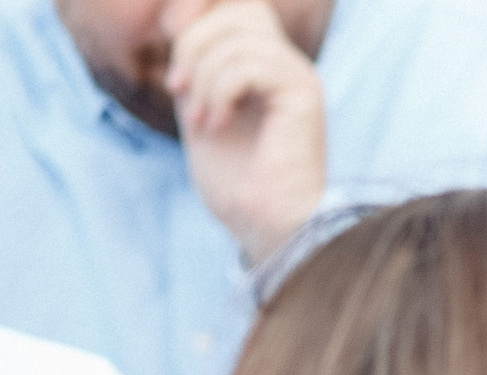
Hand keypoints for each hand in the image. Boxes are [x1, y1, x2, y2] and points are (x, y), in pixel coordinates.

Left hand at [167, 1, 326, 266]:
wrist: (267, 226)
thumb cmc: (239, 185)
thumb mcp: (200, 111)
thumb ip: (196, 68)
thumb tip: (175, 22)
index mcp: (266, 70)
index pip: (236, 8)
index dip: (197, 10)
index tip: (168, 42)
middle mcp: (288, 68)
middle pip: (241, 9)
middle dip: (194, 37)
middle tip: (177, 87)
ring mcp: (299, 79)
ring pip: (240, 36)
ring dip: (202, 76)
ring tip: (199, 119)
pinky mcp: (304, 96)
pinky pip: (250, 65)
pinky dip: (220, 91)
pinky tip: (216, 125)